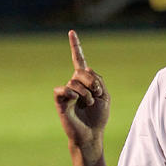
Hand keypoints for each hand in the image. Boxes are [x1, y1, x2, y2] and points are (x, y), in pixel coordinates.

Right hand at [53, 30, 109, 162]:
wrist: (92, 133)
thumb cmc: (98, 116)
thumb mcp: (105, 95)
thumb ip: (98, 80)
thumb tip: (84, 69)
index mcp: (85, 80)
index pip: (79, 60)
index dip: (75, 46)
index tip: (71, 32)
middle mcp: (74, 83)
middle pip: (82, 71)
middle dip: (93, 83)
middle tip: (97, 96)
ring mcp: (66, 91)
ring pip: (76, 82)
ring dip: (87, 95)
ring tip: (87, 105)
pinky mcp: (60, 101)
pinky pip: (64, 90)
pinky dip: (72, 95)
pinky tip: (75, 101)